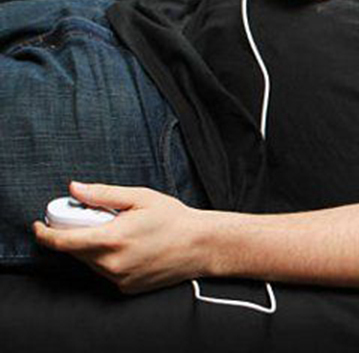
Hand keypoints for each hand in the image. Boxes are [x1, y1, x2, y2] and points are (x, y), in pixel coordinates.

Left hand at [33, 181, 206, 293]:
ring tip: (120, 232)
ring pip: (89, 262)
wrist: (201, 245)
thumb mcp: (140, 197)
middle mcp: (112, 263)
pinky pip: (105, 272)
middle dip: (76, 234)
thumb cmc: (174, 219)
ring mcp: (119, 278)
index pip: (63, 241)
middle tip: (96, 219)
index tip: (40, 225)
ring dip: (93, 247)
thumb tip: (75, 188)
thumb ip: (103, 194)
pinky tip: (130, 248)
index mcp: (112, 239)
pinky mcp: (126, 287)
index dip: (46, 233)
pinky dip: (108, 259)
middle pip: (74, 251)